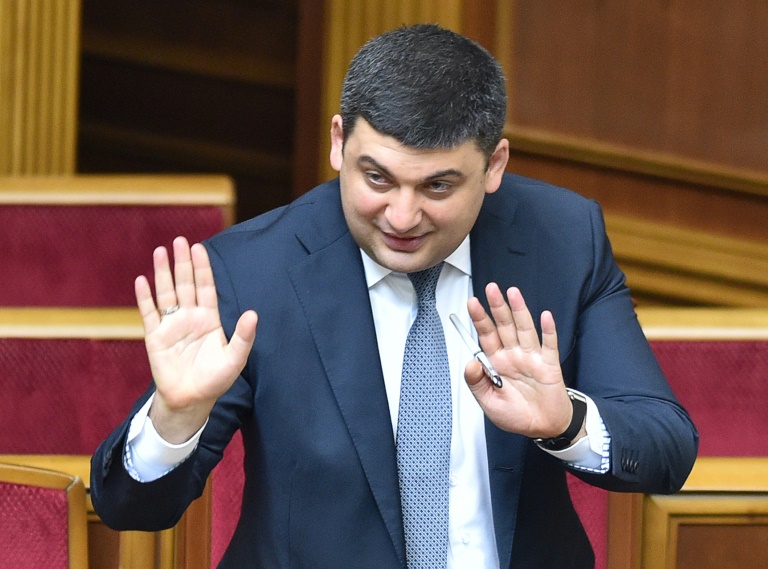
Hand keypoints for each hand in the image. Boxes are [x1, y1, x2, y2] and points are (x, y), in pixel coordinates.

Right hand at [135, 236, 256, 442]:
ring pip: (166, 293)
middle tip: (180, 240)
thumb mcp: (235, 358)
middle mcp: (189, 317)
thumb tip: (254, 314)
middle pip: (185, 284)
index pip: (206, 287)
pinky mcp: (155, 337)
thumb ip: (244, 336)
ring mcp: (171, 325)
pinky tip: (141, 281)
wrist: (191, 399)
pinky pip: (148, 313)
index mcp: (209, 318)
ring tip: (160, 251)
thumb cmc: (215, 379)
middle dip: (183, 263)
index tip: (199, 248)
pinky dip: (144, 298)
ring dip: (162, 273)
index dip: (203, 268)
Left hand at [464, 283, 573, 438]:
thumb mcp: (489, 404)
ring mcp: (532, 358)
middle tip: (491, 288)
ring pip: (524, 329)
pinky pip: (549, 345)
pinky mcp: (550, 365)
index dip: (480, 319)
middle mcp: (513, 355)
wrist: (543, 428)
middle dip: (497, 307)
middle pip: (504, 326)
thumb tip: (470, 364)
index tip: (472, 303)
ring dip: (519, 311)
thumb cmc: (516, 415)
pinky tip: (545, 316)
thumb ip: (477, 383)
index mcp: (497, 363)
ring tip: (513, 293)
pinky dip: (548, 330)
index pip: (486, 335)